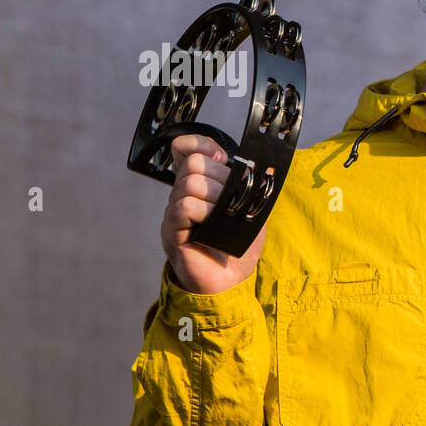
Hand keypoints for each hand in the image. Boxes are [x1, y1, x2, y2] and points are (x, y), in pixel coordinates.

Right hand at [160, 134, 266, 294]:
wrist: (231, 280)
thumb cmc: (238, 244)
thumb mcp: (249, 208)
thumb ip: (246, 185)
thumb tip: (253, 164)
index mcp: (200, 184)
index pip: (187, 147)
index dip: (202, 145)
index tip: (223, 159)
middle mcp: (182, 193)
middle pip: (194, 162)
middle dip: (221, 178)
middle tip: (230, 202)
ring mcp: (174, 211)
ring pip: (190, 182)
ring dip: (215, 198)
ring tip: (221, 219)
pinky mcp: (172, 230)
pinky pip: (184, 206)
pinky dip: (204, 213)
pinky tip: (210, 227)